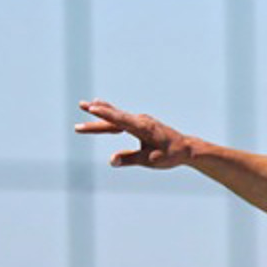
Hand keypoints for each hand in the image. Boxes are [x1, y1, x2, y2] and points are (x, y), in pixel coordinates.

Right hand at [75, 100, 194, 168]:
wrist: (186, 148)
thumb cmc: (170, 155)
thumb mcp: (150, 160)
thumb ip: (130, 159)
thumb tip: (112, 161)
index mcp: (143, 128)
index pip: (120, 120)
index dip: (104, 114)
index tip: (91, 108)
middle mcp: (141, 120)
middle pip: (115, 117)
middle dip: (97, 113)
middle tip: (80, 106)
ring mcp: (141, 120)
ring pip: (117, 116)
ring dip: (101, 111)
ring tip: (85, 105)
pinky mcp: (141, 122)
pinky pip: (122, 117)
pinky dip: (110, 112)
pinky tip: (102, 106)